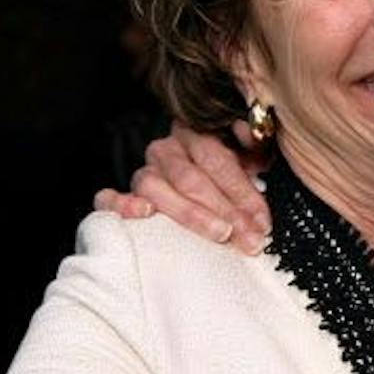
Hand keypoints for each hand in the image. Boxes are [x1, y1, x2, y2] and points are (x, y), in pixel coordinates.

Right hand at [92, 118, 269, 253]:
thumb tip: (251, 134)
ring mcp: (142, 173)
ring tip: (219, 233)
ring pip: (157, 189)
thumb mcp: (247, 157)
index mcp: (194, 134)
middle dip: (226, 211)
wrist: (197, 187)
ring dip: (191, 214)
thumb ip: (253, 145)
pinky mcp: (121, 197)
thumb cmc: (225, 178)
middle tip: (249, 238)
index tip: (263, 222)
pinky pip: (109, 199)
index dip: (242, 192)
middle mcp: (164, 151)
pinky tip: (145, 213)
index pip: (217, 160)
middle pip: (191, 179)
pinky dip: (123, 205)